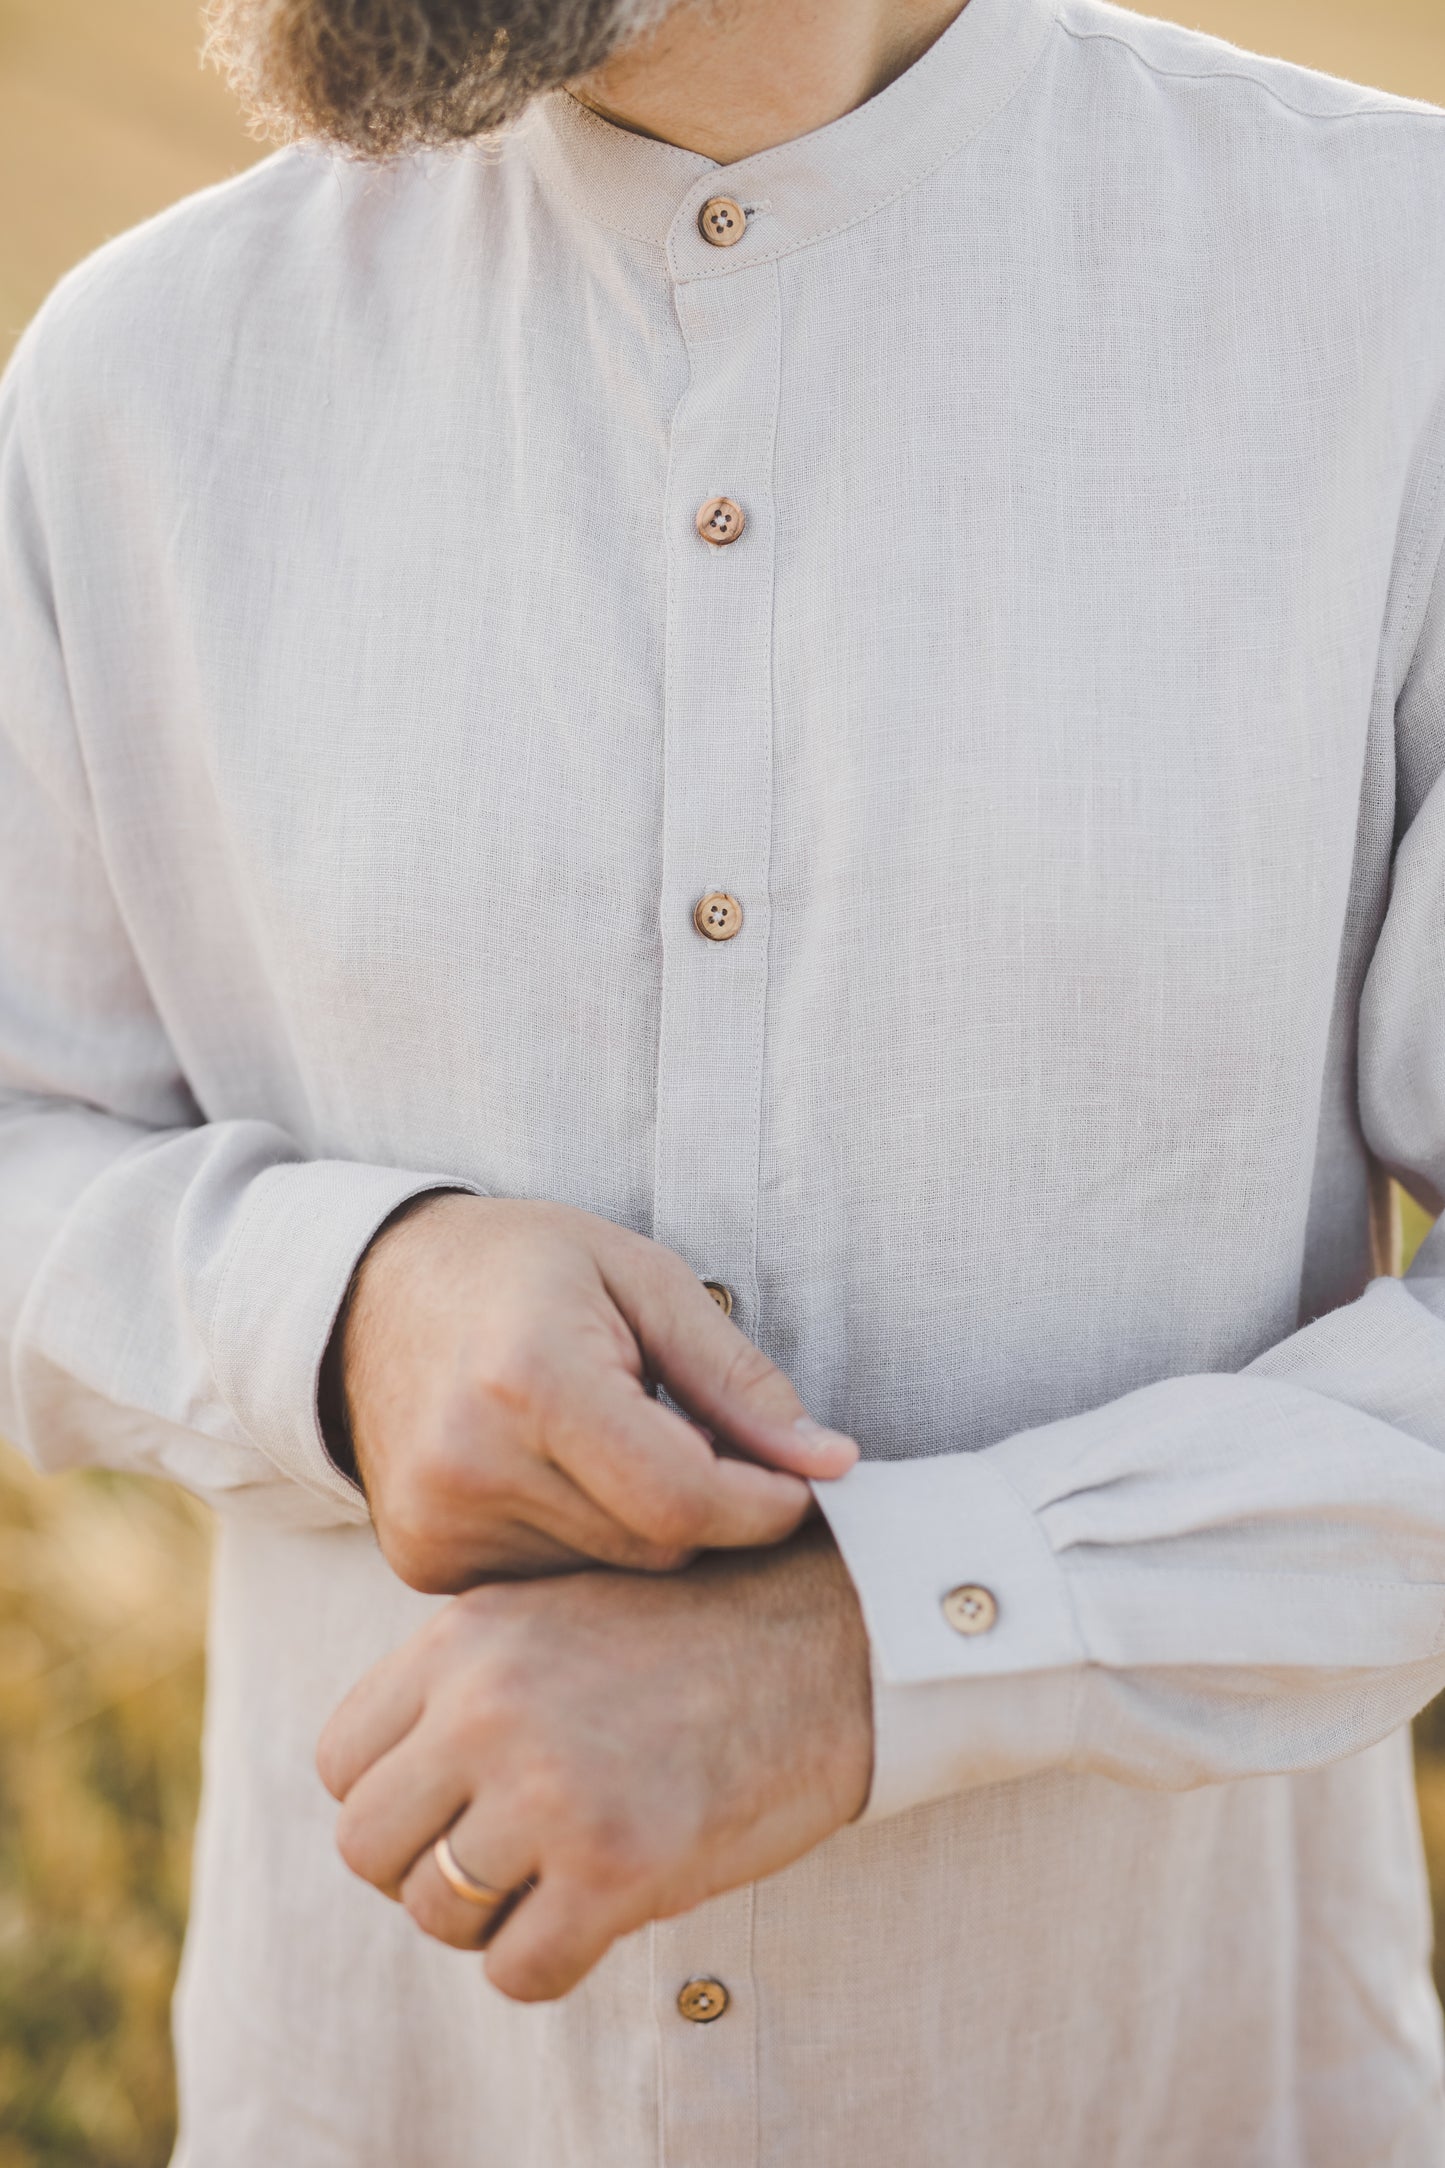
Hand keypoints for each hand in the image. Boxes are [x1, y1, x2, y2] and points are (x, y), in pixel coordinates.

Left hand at [317, 1527, 873, 2001]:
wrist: (832, 1645)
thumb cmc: (694, 1639)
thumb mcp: (553, 1616)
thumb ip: (462, 1685)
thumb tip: (380, 1793)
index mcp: (467, 1637)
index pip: (341, 1762)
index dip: (394, 1800)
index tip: (456, 1806)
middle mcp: (490, 1705)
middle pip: (366, 1847)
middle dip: (425, 1869)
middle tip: (502, 1860)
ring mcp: (551, 1787)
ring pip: (435, 1915)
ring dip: (491, 1918)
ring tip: (560, 1877)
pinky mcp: (618, 1867)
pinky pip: (517, 1969)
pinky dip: (551, 1960)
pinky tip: (604, 1912)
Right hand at [341, 1193, 857, 1589]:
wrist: (369, 1293)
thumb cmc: (524, 1269)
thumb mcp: (642, 1278)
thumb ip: (737, 1378)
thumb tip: (832, 1464)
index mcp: (530, 1379)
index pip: (683, 1498)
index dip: (763, 1504)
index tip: (800, 1482)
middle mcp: (470, 1464)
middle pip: (655, 1543)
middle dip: (707, 1508)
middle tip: (703, 1442)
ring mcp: (437, 1525)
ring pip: (612, 1575)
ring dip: (643, 1526)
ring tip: (618, 1445)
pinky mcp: (422, 1563)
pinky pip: (554, 1584)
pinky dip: (585, 1542)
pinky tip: (564, 1479)